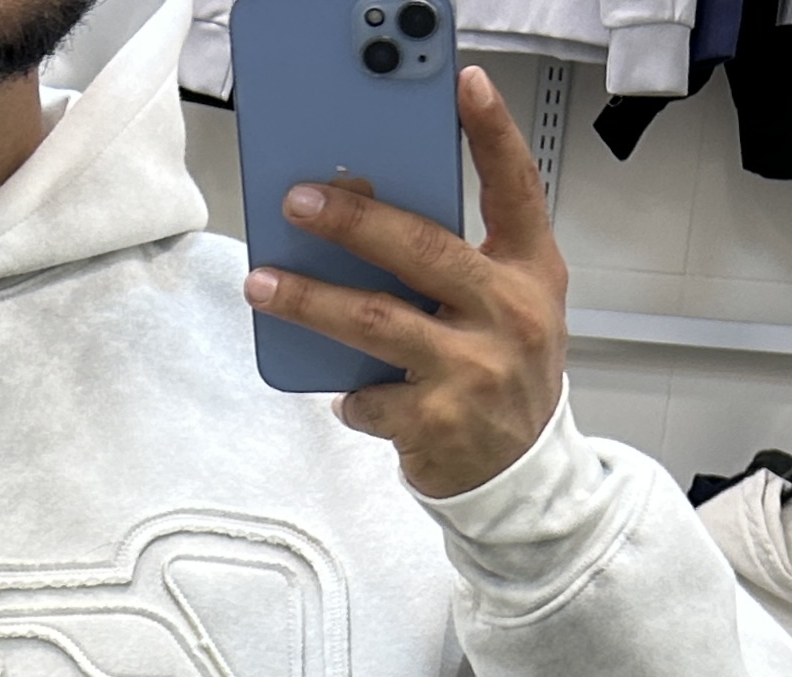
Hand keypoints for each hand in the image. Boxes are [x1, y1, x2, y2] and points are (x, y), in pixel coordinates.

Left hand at [242, 69, 566, 501]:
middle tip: (298, 201)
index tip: (464, 85)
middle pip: (422, 249)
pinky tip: (339, 391)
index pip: (516, 187)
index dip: (492, 133)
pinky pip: (369, 397)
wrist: (521, 476)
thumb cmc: (503, 376)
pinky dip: (347, 394)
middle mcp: (508, 314)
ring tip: (262, 283)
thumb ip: (455, 263)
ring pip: (377, 321)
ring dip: (311, 301)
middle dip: (352, 221)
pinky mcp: (438, 422)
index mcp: (528, 271)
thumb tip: (366, 213)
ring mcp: (474, 370)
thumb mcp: (504, 308)